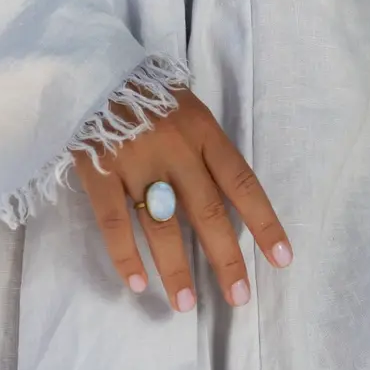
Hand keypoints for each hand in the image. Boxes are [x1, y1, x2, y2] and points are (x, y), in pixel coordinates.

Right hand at [75, 89, 291, 311]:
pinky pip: (114, 221)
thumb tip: (230, 204)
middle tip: (239, 297)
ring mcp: (135, 162)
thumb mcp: (189, 111)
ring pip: (161, 225)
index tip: (282, 259)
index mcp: (204, 133)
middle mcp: (175, 150)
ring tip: (186, 304)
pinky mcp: (98, 171)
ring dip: (176, 269)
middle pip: (208, 213)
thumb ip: (207, 153)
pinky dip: (126, 255)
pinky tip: (138, 284)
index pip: (242, 184)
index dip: (264, 223)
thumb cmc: (146, 93)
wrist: (87, 64)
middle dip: (226, 260)